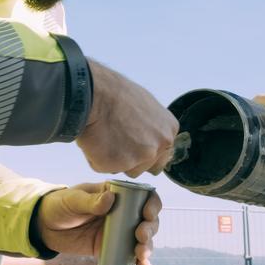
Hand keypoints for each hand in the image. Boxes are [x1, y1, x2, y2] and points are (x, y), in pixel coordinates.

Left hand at [35, 183, 160, 264]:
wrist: (45, 226)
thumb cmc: (60, 205)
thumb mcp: (73, 200)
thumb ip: (91, 201)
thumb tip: (109, 198)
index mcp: (116, 195)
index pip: (142, 196)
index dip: (151, 204)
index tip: (148, 213)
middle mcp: (122, 213)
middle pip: (148, 220)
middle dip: (150, 229)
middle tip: (141, 235)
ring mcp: (118, 233)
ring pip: (143, 239)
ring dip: (148, 247)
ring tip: (140, 253)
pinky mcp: (111, 249)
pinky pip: (129, 257)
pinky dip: (140, 264)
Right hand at [77, 59, 178, 176]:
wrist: (96, 94)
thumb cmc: (117, 95)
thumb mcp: (147, 107)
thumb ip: (153, 128)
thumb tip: (148, 137)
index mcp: (169, 132)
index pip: (162, 155)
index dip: (144, 150)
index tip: (131, 141)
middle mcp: (159, 147)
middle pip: (147, 166)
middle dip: (132, 159)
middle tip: (116, 141)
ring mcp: (140, 157)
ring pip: (128, 170)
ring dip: (116, 160)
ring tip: (105, 138)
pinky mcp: (118, 165)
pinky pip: (105, 168)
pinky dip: (97, 158)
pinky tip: (96, 140)